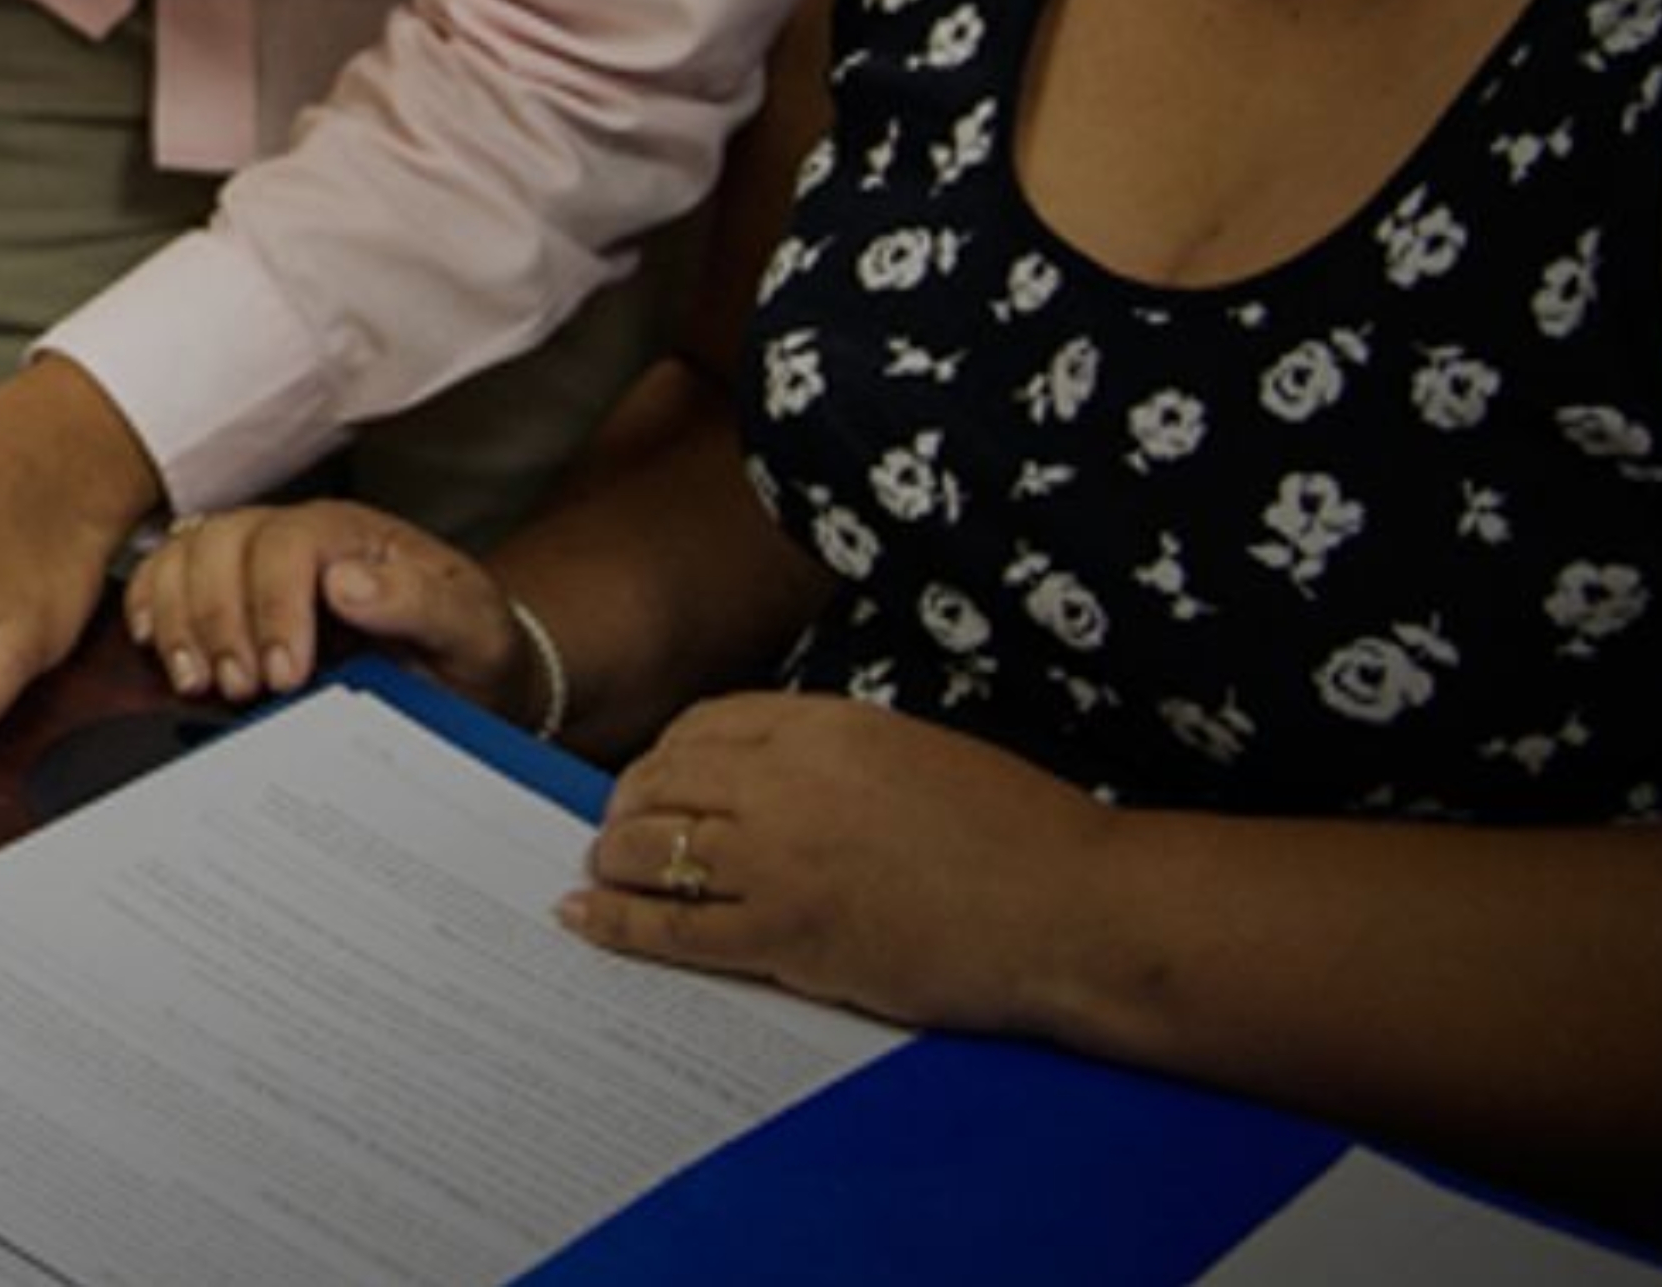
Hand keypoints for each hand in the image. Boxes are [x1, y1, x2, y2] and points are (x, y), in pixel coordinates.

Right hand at [124, 499, 519, 707]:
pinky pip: (166, 575)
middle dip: (220, 620)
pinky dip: (151, 605)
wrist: (463, 675)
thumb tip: (346, 583)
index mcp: (352, 535)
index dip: (275, 605)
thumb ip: (420, 602)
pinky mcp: (227, 594)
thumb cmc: (465, 647)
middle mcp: (294, 538)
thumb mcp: (470, 627)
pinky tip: (156, 646)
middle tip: (240, 689)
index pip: (292, 543)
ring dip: (179, 619)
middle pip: (225, 544)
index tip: (284, 674)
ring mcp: (254, 562)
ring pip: (187, 554)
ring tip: (198, 681)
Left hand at [565, 691, 1114, 1036]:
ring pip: (652, 849)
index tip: (656, 780)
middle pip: (665, 781)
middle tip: (614, 830)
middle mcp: (786, 781)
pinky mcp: (788, 937)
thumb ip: (835, 759)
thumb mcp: (916, 753)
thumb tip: (770, 781)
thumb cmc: (1018, 835)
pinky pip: (674, 929)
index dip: (668, 756)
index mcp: (825, 724)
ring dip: (614, 860)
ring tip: (599, 873)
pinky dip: (619, 925)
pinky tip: (587, 922)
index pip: (706, 725)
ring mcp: (780, 860)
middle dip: (629, 805)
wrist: (1074, 910)